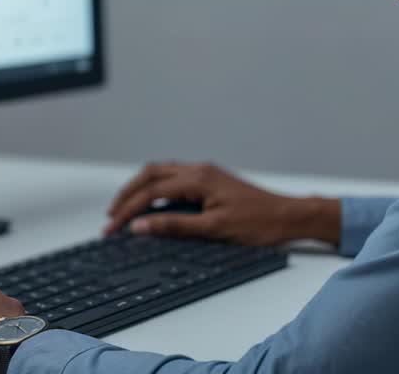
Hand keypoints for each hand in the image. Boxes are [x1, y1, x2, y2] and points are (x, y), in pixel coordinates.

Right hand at [102, 161, 297, 245]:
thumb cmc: (259, 223)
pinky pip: (174, 177)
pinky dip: (156, 187)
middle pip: (150, 175)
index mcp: (198, 179)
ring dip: (140, 188)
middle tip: (111, 215)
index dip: (128, 209)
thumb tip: (141, 226)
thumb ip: (174, 226)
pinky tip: (152, 201)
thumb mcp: (213, 229)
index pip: (151, 192)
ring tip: (124, 207)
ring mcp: (205, 173)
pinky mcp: (210, 180)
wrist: (288, 216)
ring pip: (161, 173)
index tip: (113, 226)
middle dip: (127, 194)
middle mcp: (199, 170)